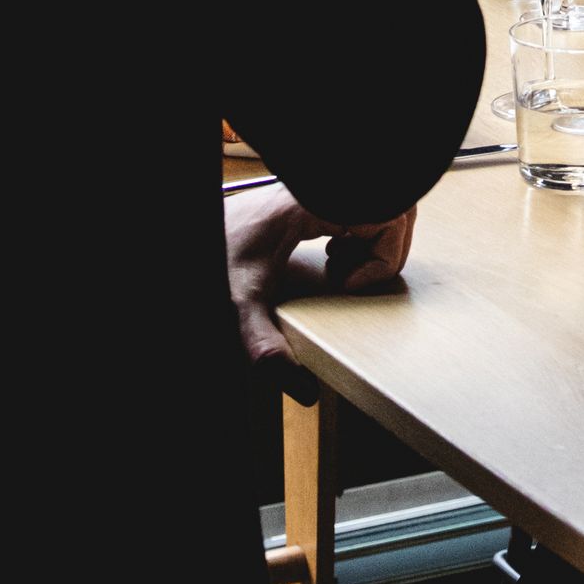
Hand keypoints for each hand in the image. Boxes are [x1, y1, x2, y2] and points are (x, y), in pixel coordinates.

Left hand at [224, 181, 416, 400]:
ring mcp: (315, 196)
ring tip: (344, 271)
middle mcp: (319, 194)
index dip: (383, 254)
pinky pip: (355, 212)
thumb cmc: (214, 250)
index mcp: (314, 204)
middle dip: (386, 250)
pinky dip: (356, 239)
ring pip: (374, 209)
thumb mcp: (240, 298)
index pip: (386, 213)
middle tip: (358, 281)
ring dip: (372, 244)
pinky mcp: (308, 204)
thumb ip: (264, 342)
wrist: (194, 232)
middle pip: (389, 208)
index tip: (351, 284)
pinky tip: (330, 260)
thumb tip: (300, 389)